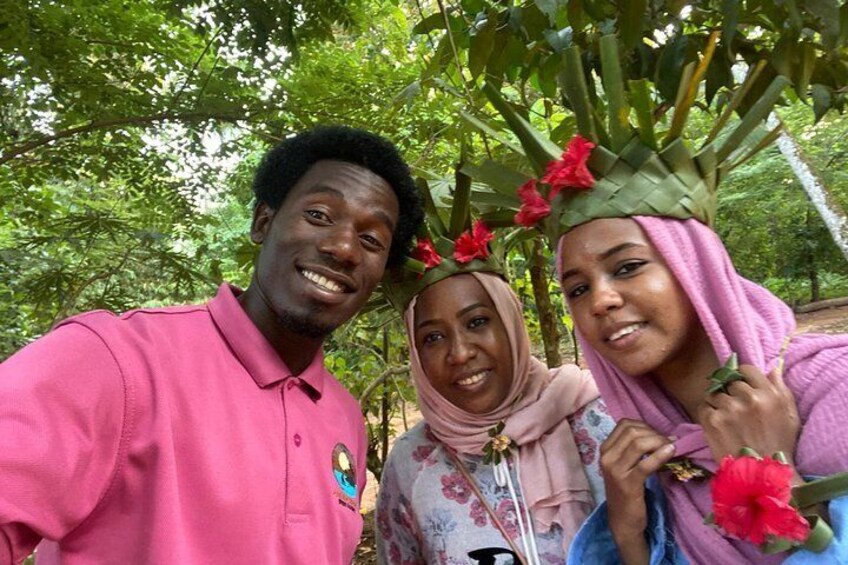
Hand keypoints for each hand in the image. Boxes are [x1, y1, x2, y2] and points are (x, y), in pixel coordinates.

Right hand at [600, 419, 675, 563]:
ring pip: (639, 443)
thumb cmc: (626, 490)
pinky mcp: (628, 484)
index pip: (624, 424)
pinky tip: (671, 452)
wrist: (622, 520)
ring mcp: (616, 470)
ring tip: (670, 448)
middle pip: (632, 431)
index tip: (657, 436)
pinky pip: (645, 463)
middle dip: (654, 433)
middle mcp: (607, 457)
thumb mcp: (624, 465)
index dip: (645, 426)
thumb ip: (634, 448)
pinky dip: (660, 455)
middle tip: (667, 442)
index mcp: (605, 449)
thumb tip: (664, 435)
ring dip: (659, 442)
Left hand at [698, 364, 800, 466]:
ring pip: (714, 393)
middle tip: (734, 407)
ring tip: (726, 418)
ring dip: (718, 403)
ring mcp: (728, 408)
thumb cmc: (779, 444)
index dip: (743, 377)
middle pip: (729, 381)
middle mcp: (747, 398)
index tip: (742, 386)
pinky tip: (718, 425)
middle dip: (730, 392)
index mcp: (768, 394)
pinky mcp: (712, 420)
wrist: (763, 474)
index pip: (746, 369)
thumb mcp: (790, 415)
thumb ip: (780, 388)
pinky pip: (703, 407)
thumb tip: (773, 368)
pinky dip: (708, 414)